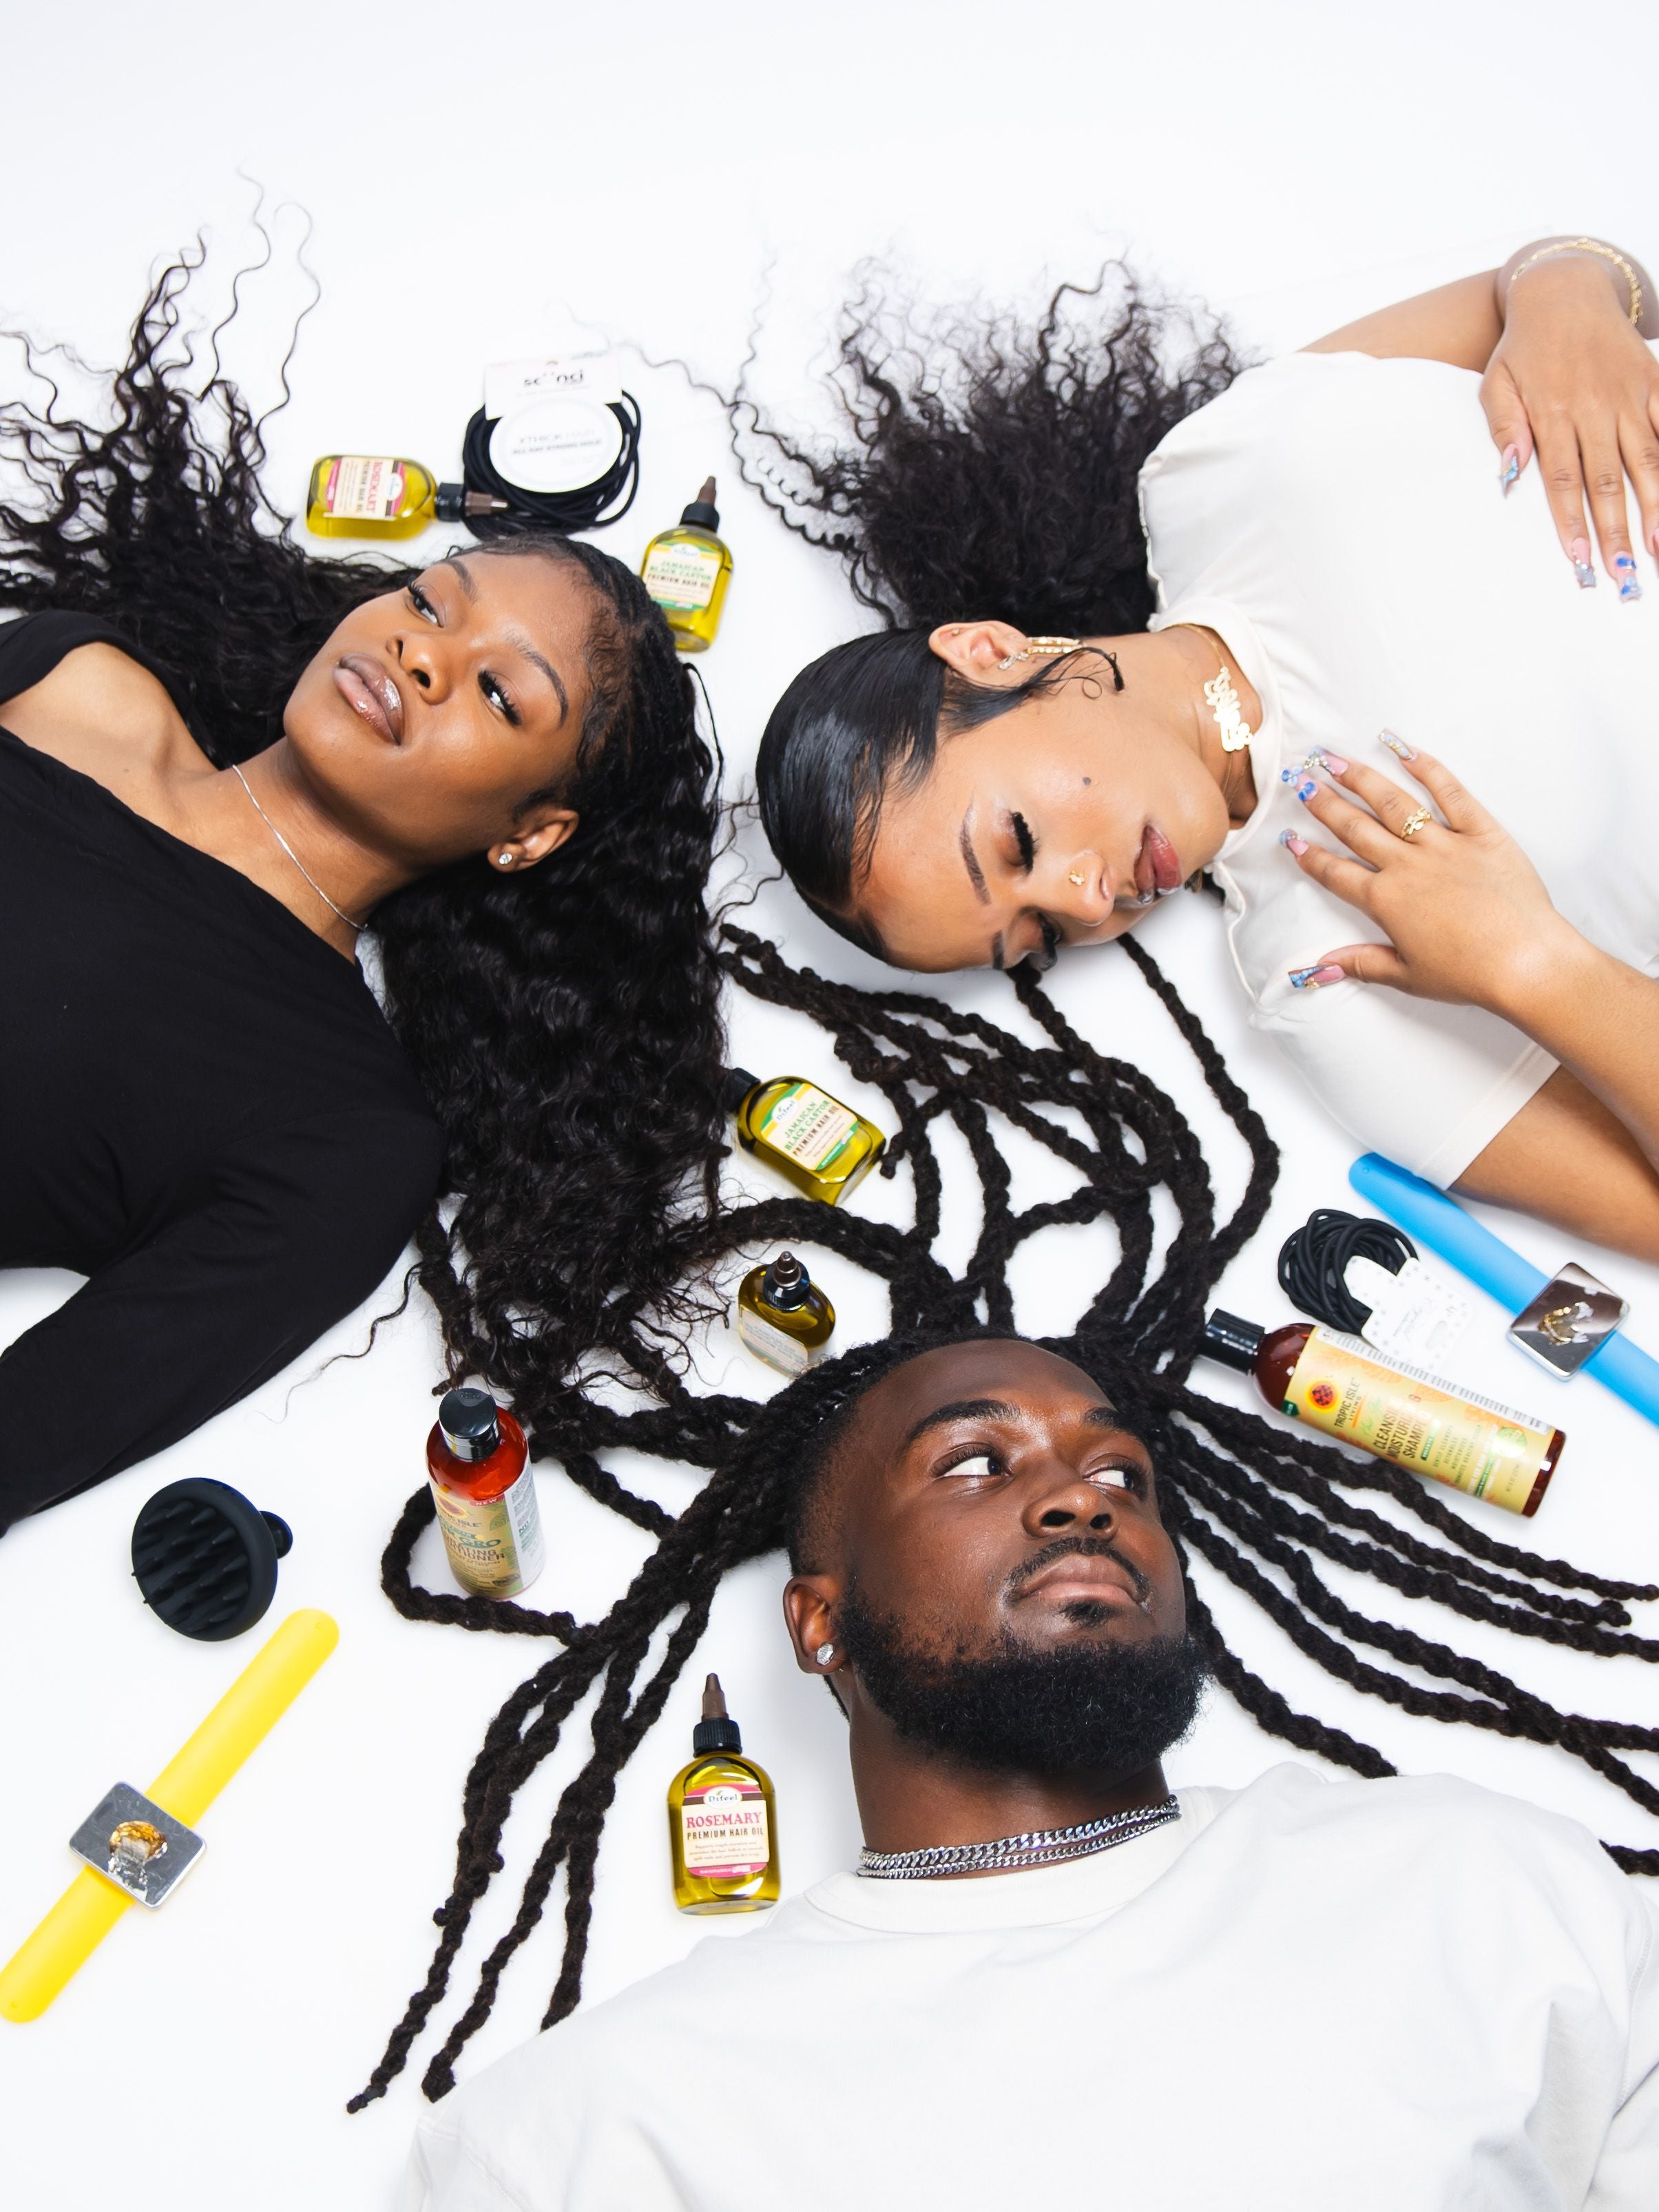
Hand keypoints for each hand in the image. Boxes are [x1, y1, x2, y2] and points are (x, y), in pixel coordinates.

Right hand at [1280, 739, 1590, 1017]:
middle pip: (1356, 829)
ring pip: (1393, 803)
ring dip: (1360, 779)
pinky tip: (1402, 748)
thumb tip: (1316, 968)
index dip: (1310, 856)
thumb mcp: (1409, 976)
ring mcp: (1444, 845)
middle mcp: (1408, 866)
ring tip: (1334, 759)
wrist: (1526, 961)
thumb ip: (1361, 963)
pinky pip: (1451, 793)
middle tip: (1301, 781)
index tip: (1290, 838)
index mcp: (1387, 902)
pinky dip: (1427, 768)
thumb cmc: (1470, 974)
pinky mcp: (1481, 832)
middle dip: (1325, 804)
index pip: (1337, 872)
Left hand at [1482, 251, 1658, 592]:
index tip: (1580, 562)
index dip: (1572, 525)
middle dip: (1617, 530)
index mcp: (1553, 414)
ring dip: (1656, 506)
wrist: (1565, 289)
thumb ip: (1504, 429)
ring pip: (1648, 459)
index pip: (1563, 482)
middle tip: (1625, 574)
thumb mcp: (1496, 383)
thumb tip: (1509, 474)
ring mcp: (1630, 394)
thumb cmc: (1524, 347)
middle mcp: (1595, 407)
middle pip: (1608, 481)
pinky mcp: (1654, 380)